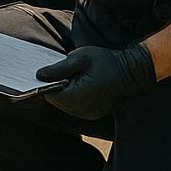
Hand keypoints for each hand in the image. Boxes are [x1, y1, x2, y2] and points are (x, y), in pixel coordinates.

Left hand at [37, 43, 155, 119]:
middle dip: (57, 88)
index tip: (50, 72)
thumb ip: (58, 68)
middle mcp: (81, 110)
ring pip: (66, 105)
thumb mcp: (80, 58)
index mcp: (76, 96)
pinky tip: (82, 86)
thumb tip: (39, 75)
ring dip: (66, 93)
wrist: (131, 71)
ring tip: (76, 78)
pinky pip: (76, 108)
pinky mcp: (93, 113)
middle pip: (57, 101)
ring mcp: (88, 113)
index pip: (49, 94)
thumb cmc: (106, 61)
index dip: (47, 83)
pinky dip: (75, 98)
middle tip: (66, 72)